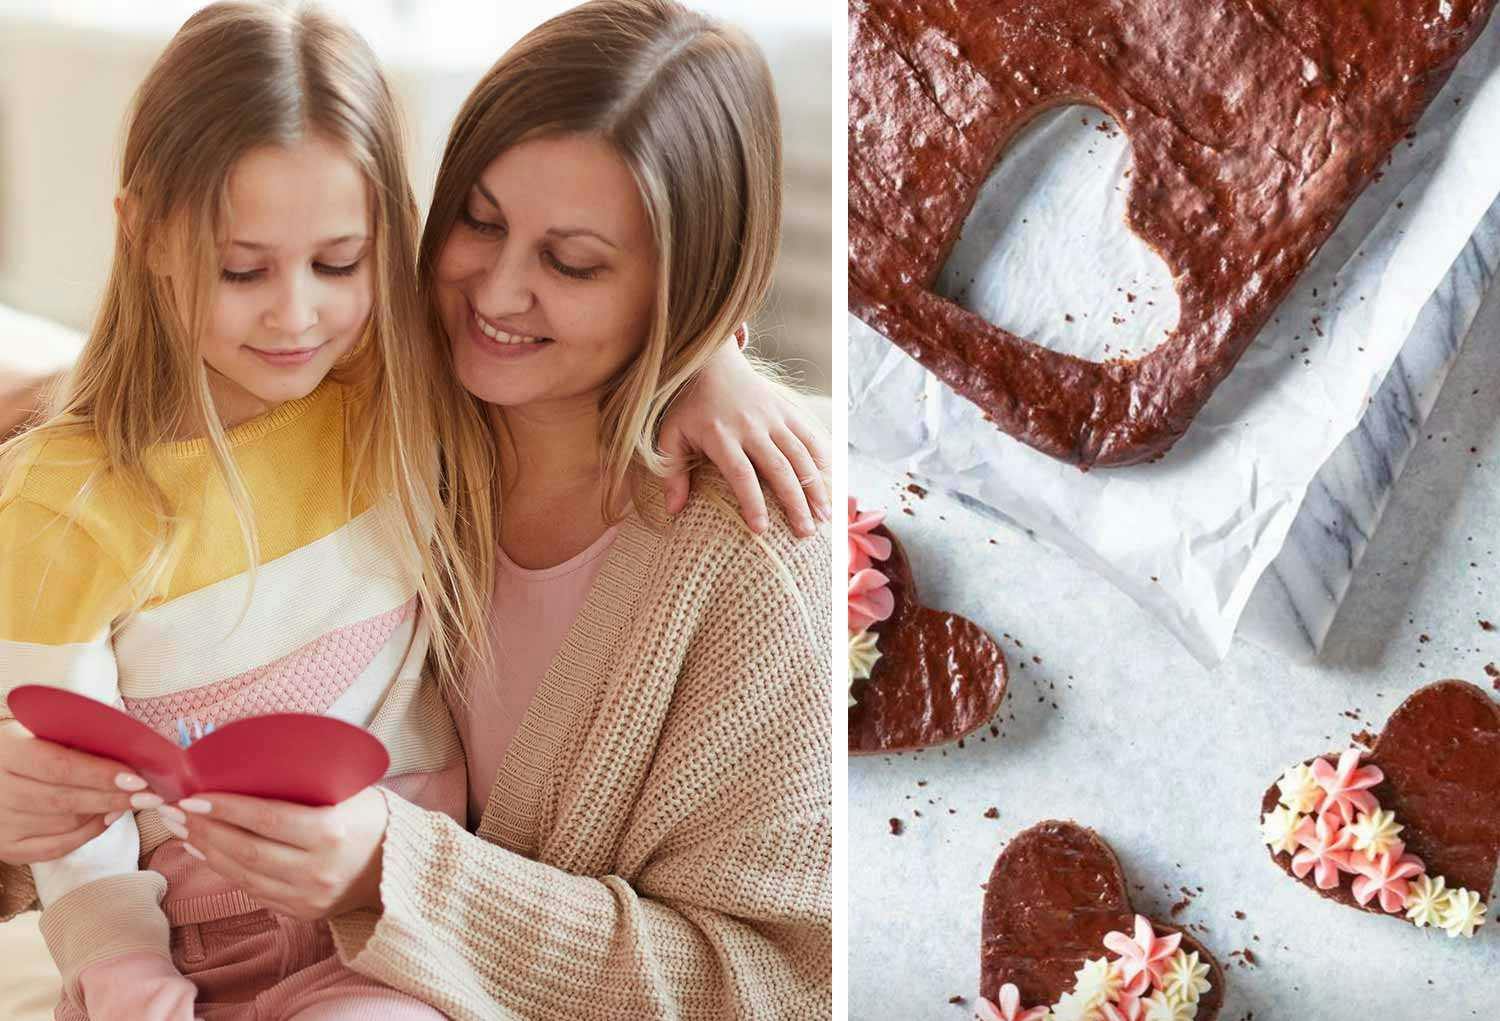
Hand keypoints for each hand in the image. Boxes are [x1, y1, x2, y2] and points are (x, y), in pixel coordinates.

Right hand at [0, 719, 141, 864]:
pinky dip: (87, 834)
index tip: (137, 778)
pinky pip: (55, 848)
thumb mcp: (42, 733)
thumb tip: (131, 753)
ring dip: (104, 813)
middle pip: (64, 800)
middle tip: (150, 796)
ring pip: (64, 824)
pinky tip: (108, 818)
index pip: (59, 767)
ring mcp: (0, 824)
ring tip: (132, 802)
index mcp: (6, 754)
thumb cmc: (26, 747)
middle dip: (113, 798)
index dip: (100, 775)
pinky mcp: (6, 848)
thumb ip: (77, 741)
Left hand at [170, 787, 387, 920]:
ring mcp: (309, 896)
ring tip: (180, 829)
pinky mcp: (302, 912)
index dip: (227, 809)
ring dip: (206, 851)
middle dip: (205, 829)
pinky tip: (205, 851)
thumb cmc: (371, 817)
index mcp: (332, 833)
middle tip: (174, 810)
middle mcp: (318, 869)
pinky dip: (224, 871)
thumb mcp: (350, 790)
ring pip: (244, 875)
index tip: (193, 796)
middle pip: (248, 850)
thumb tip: (249, 763)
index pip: (268, 819)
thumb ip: (307, 781)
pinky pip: (253, 891)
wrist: (400, 866)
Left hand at [658, 338, 830, 536]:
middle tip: (806, 533)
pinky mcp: (786, 410)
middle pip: (779, 469)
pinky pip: (808, 436)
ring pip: (799, 455)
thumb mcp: (670, 436)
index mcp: (721, 436)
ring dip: (815, 486)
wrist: (711, 362)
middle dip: (795, 503)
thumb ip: (672, 472)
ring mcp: (772, 417)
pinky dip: (822, 459)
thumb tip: (672, 511)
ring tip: (825, 516)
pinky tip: (831, 482)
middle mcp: (751, 427)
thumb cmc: (688, 407)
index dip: (752, 503)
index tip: (761, 530)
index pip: (741, 474)